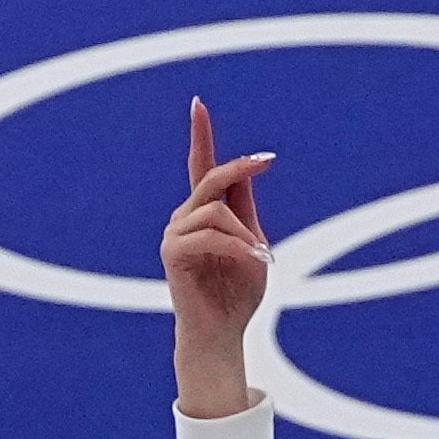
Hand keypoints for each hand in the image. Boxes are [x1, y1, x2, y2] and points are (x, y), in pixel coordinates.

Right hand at [165, 99, 276, 417]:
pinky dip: (236, 246)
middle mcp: (185, 217)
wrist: (223, 333)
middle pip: (211, 178)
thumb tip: (247, 171)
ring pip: (215, 210)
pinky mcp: (173, 252)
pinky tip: (253, 260)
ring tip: (260, 257)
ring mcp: (175, 233)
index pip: (202, 167)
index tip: (199, 104)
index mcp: (206, 214)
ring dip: (245, 233)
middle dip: (239, 166)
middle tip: (266, 160)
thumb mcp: (254, 246)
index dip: (201, 136)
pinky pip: (210, 234)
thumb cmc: (239, 295)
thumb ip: (247, 211)